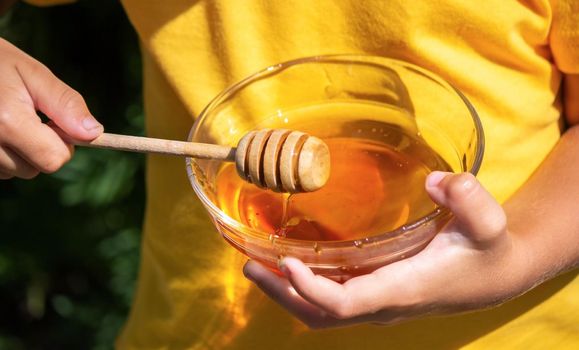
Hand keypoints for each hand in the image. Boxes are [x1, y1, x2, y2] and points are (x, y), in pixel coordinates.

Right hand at [0, 37, 101, 178]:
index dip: (64, 144)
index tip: (55, 122)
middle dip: (41, 148)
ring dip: (21, 152)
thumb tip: (94, 133)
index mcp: (7, 121)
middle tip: (29, 117)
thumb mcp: (34, 74)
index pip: (53, 159)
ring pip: (15, 171)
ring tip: (7, 119)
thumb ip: (66, 104)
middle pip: (34, 170)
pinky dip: (4, 154)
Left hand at [244, 172, 532, 328]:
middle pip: (321, 314)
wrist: (493, 276)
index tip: (286, 262)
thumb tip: (438, 181)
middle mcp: (382, 304)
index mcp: (402, 289)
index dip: (313, 289)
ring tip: (256, 264)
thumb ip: (469, 198)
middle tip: (250, 265)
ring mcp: (376, 303)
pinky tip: (288, 264)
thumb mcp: (488, 221)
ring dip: (286, 293)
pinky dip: (304, 287)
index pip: (347, 303)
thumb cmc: (486, 250)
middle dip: (283, 294)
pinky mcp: (374, 295)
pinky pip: (331, 300)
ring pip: (321, 312)